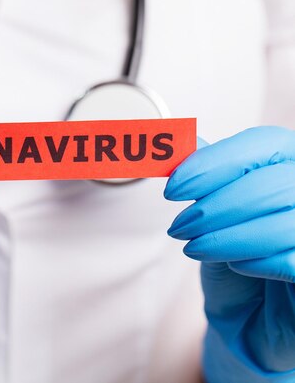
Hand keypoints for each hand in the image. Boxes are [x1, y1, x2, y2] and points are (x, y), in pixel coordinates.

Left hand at [165, 126, 294, 381]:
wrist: (250, 318)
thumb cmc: (237, 259)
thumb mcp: (214, 213)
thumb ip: (204, 174)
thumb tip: (181, 141)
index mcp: (293, 166)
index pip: (266, 143)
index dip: (215, 161)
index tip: (174, 186)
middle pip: (273, 182)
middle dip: (215, 206)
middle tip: (179, 226)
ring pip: (284, 222)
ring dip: (226, 236)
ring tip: (195, 247)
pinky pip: (294, 259)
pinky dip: (256, 261)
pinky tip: (237, 266)